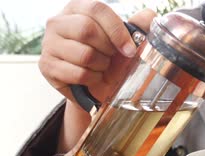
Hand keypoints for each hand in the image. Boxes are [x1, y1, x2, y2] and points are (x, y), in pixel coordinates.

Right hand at [39, 0, 156, 103]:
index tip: (130, 50)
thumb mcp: (126, 41)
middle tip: (112, 58)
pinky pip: (78, 73)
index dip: (117, 30)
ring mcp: (49, 44)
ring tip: (101, 67)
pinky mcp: (47, 65)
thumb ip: (139, 25)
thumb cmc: (110, 59)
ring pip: (84, 54)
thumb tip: (149, 16)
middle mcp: (58, 22)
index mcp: (78, 8)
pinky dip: (93, 79)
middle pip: (87, 29)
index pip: (97, 9)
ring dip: (101, 66)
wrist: (96, 88)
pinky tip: (92, 78)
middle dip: (108, 49)